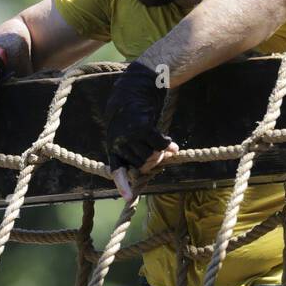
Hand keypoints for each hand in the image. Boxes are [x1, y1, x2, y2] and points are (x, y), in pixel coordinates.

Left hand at [105, 61, 177, 198]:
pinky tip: (172, 145)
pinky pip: (159, 145)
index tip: (128, 197)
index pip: (117, 169)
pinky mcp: (142, 127)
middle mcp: (118, 142)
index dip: (123, 184)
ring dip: (162, 154)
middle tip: (164, 157)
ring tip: (168, 149)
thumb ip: (136, 147)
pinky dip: (167, 146)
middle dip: (154, 163)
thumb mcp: (127, 131)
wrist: (134, 87)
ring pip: (150, 156)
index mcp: (113, 146)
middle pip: (141, 165)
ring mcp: (129, 135)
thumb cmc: (132, 112)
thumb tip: (155, 164)